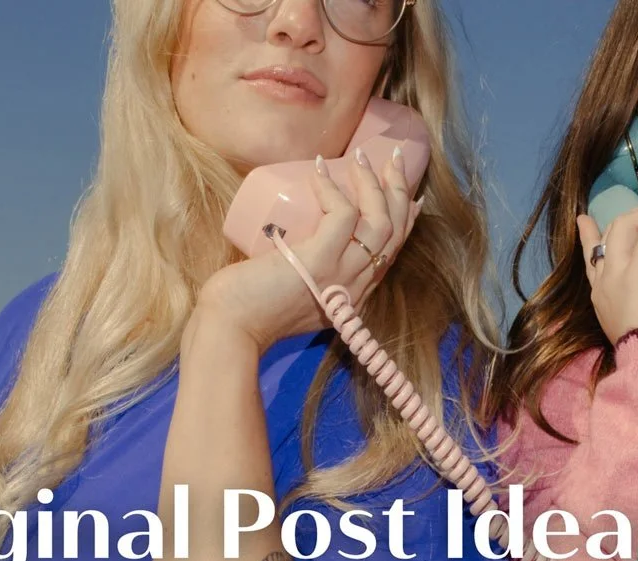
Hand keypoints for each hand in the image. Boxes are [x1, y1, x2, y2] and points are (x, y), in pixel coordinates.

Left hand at [195, 146, 422, 353]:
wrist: (230, 327)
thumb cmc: (246, 307)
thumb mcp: (291, 293)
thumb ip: (302, 275)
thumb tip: (291, 240)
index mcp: (353, 295)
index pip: (391, 252)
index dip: (404, 218)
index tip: (407, 192)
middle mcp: (356, 288)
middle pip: (394, 233)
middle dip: (398, 190)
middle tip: (393, 157)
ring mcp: (341, 276)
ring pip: (380, 223)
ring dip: (373, 184)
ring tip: (359, 157)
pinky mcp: (319, 261)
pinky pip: (343, 216)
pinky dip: (333, 189)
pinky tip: (319, 171)